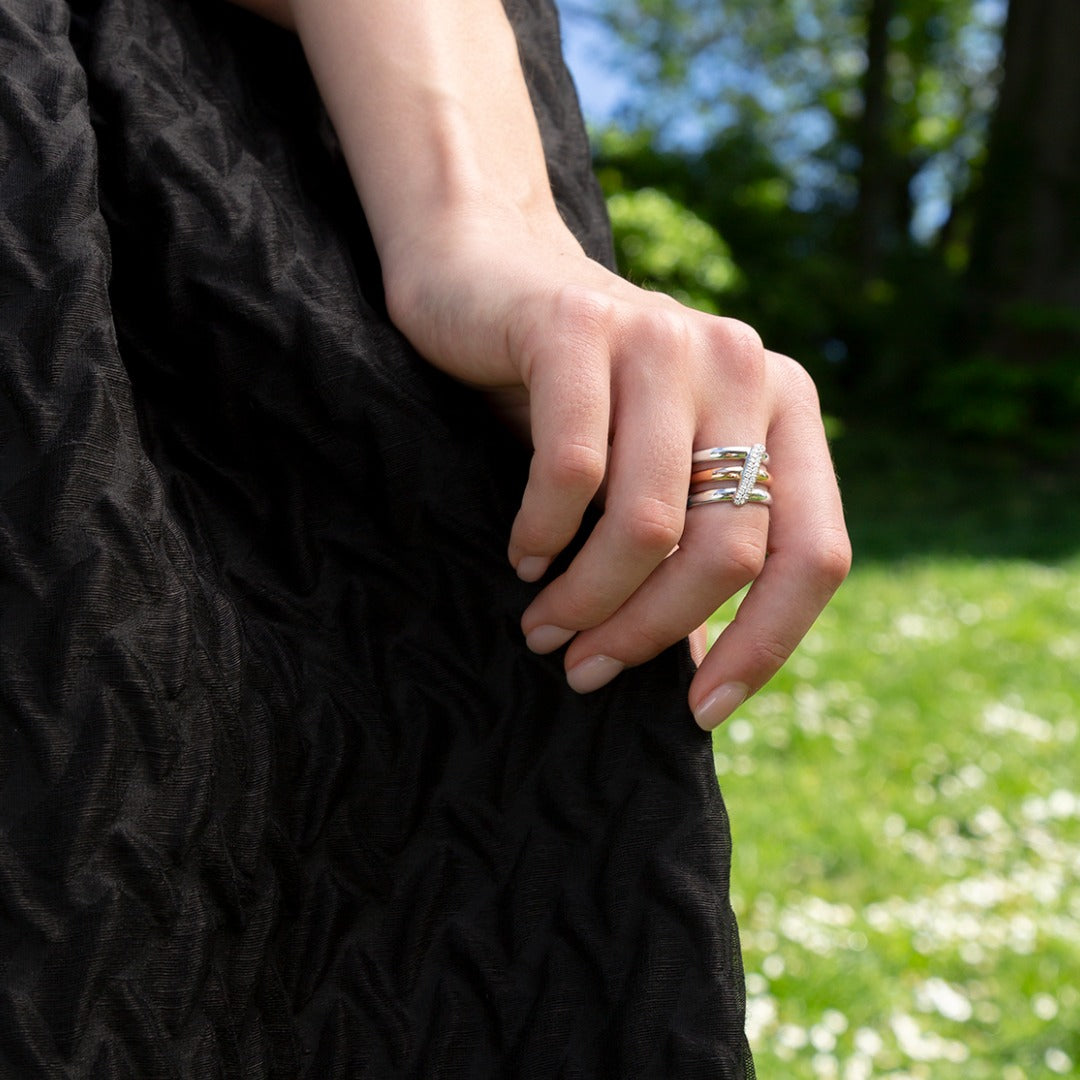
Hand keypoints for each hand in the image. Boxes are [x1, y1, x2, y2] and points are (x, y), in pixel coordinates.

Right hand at [383, 207, 851, 728]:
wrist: (489, 278)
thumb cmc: (578, 402)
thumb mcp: (653, 472)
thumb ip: (691, 550)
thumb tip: (704, 675)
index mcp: (785, 406)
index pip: (815, 555)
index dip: (766, 648)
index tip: (700, 714)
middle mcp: (743, 366)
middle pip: (727, 553)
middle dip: (649, 634)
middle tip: (584, 668)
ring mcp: (665, 339)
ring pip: (648, 525)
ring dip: (587, 599)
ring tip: (544, 626)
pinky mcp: (579, 327)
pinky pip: (572, 474)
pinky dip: (541, 534)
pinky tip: (521, 552)